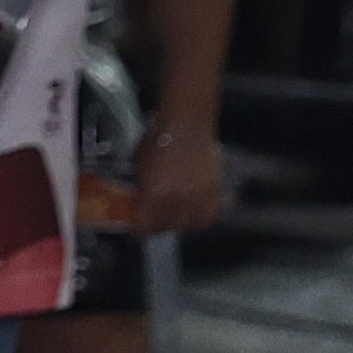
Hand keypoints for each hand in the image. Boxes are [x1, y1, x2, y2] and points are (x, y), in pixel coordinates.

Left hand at [136, 114, 230, 240]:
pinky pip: (210, 214)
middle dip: (158, 226)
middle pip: (167, 229)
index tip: (137, 224)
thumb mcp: (137, 165)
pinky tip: (194, 209)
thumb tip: (136, 200)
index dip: (138, 227)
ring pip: (191, 225)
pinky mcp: (215, 190)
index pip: (144, 227)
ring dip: (181, 222)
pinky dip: (202, 215)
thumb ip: (138, 188)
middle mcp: (178, 200)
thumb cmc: (160, 138)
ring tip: (175, 215)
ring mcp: (199, 197)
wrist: (187, 123)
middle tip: (154, 218)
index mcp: (154, 195)